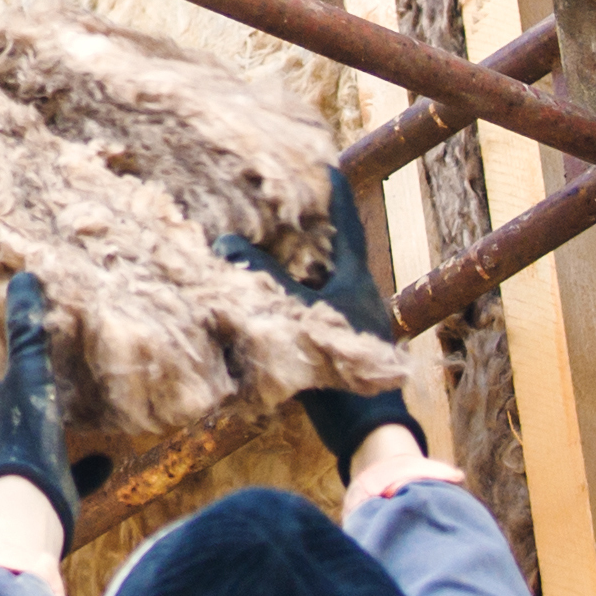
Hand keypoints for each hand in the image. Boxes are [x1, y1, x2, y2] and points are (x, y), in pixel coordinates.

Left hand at [0, 268, 78, 538]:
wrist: (33, 511)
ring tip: (7, 420)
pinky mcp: (33, 491)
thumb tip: (24, 279)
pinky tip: (103, 460)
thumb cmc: (23, 440)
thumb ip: (27, 331)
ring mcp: (2, 466)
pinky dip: (78, 468)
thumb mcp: (29, 377)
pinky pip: (56, 475)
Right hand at [217, 190, 424, 464]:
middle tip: (285, 200)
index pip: (347, 225)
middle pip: (335, 249)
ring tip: (271, 240)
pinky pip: (317, 304)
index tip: (325, 163)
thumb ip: (263, 279)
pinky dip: (296, 290)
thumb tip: (227, 241)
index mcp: (356, 281)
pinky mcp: (342, 346)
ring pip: (325, 279)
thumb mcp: (297, 317)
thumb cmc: (342, 372)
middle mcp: (360, 295)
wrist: (369, 432)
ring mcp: (353, 322)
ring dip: (302, 261)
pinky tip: (272, 292)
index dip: (336, 193)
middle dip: (313, 225)